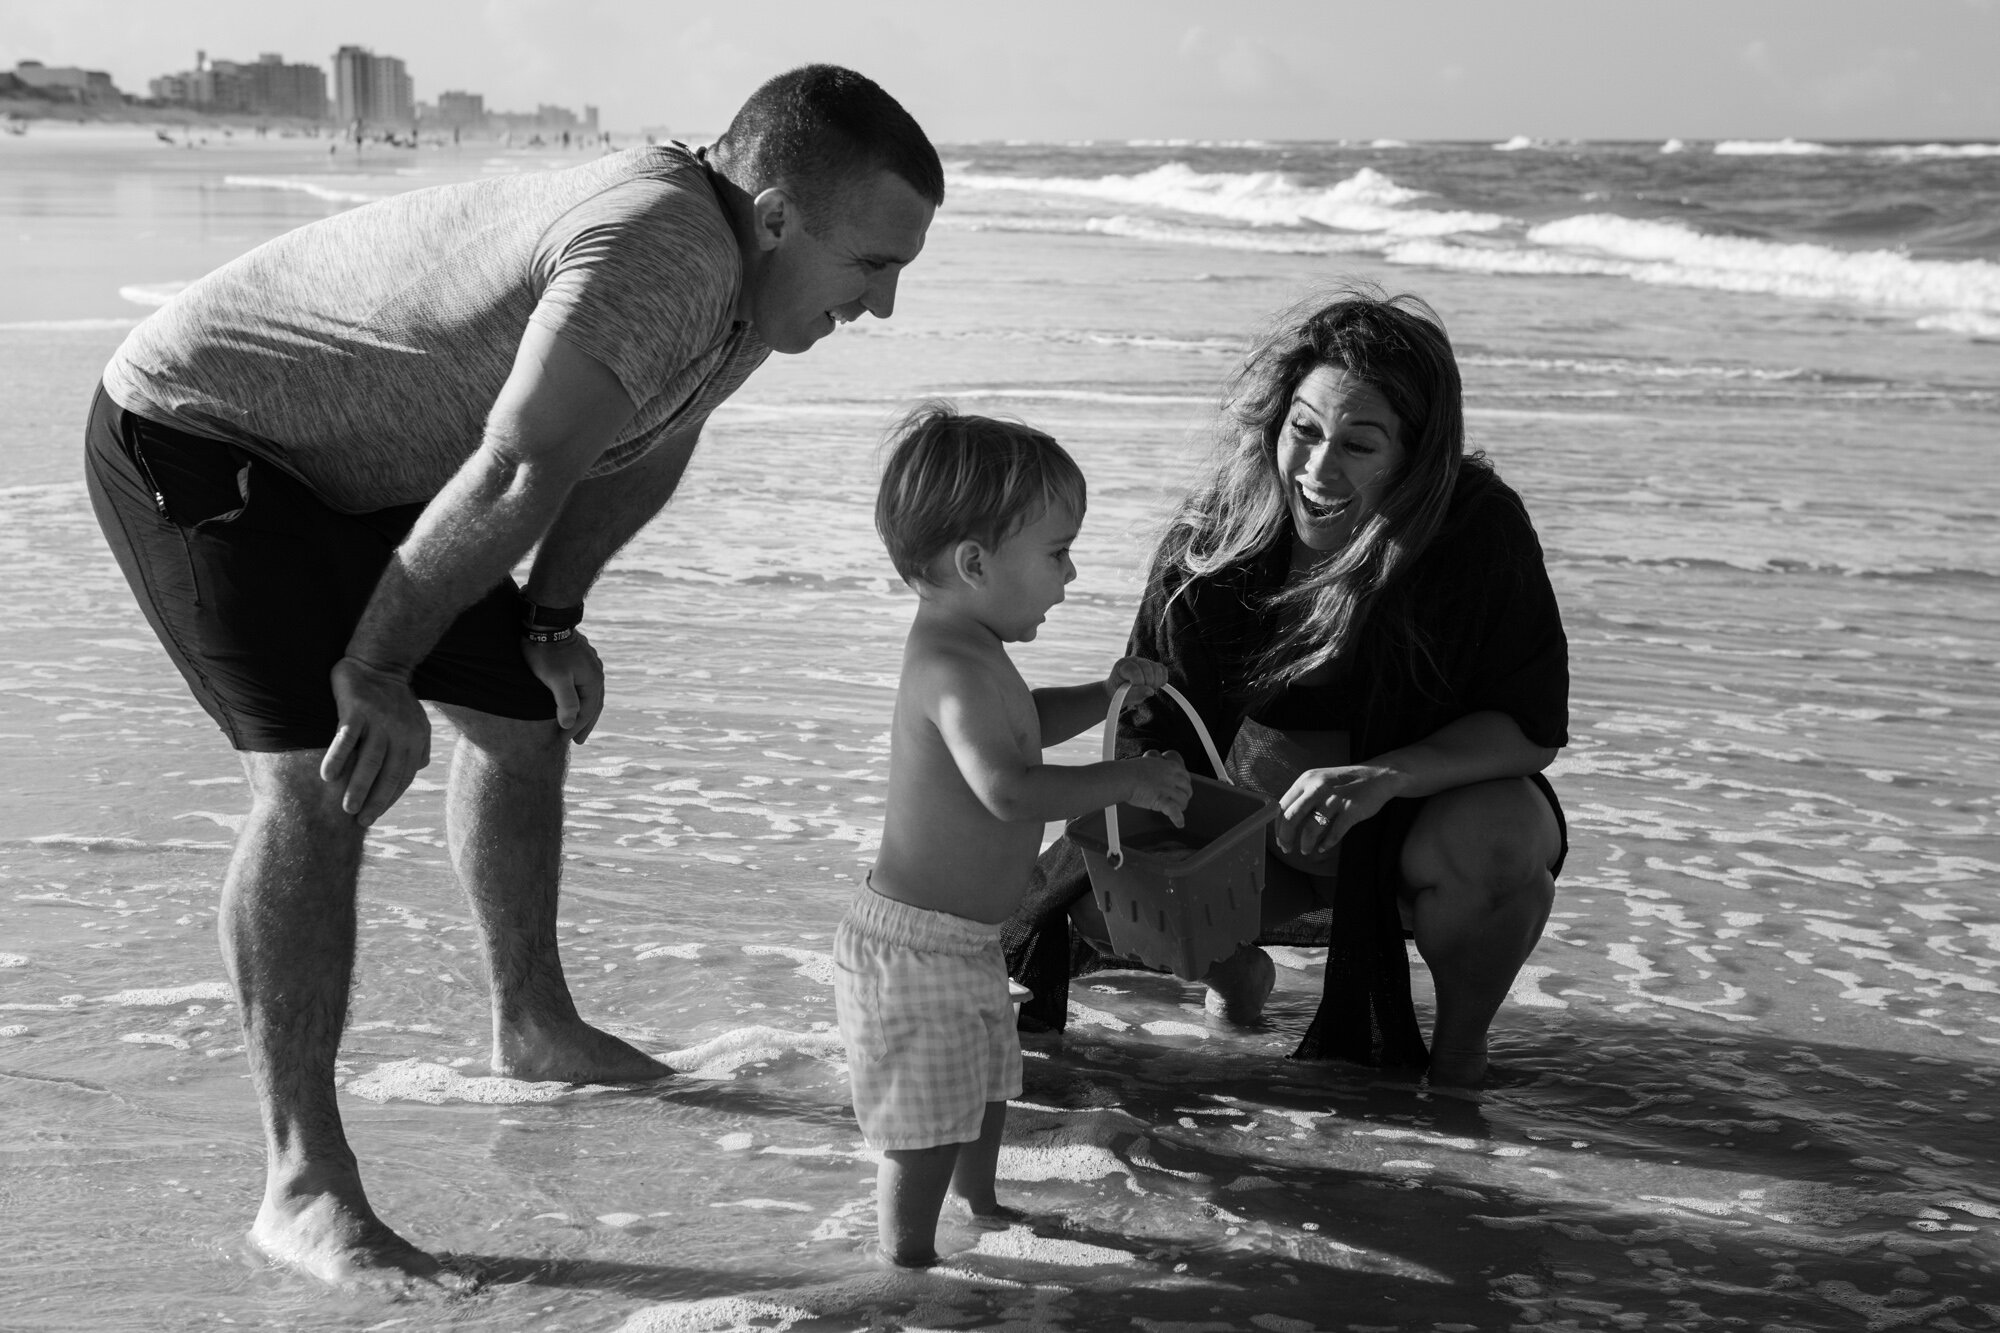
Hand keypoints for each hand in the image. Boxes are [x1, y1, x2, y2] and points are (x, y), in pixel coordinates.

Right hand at [321, 656, 431, 825]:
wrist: (379, 660)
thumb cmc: (394, 696)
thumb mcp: (415, 721)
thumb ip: (418, 745)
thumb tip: (419, 769)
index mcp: (415, 738)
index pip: (403, 776)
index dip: (389, 798)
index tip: (374, 814)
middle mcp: (400, 732)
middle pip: (388, 773)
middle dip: (375, 800)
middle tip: (361, 820)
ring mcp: (379, 721)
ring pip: (369, 761)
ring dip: (358, 787)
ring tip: (347, 808)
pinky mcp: (358, 710)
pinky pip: (347, 739)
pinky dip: (338, 758)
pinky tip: (327, 777)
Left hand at [523, 630, 604, 742]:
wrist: (546, 622)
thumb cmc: (547, 652)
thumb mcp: (556, 679)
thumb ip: (566, 702)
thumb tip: (569, 724)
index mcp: (593, 680)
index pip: (587, 711)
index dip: (576, 728)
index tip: (564, 741)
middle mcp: (596, 672)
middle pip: (593, 704)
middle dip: (585, 723)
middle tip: (578, 740)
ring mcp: (590, 664)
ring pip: (590, 694)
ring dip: (584, 710)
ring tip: (577, 723)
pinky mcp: (581, 658)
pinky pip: (585, 684)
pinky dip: (581, 697)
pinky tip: (576, 699)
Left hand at [1106, 655, 1168, 705]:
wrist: (1120, 691)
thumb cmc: (1119, 693)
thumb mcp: (1123, 696)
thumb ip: (1135, 694)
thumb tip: (1151, 691)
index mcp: (1121, 665)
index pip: (1134, 670)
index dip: (1138, 683)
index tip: (1135, 691)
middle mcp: (1133, 660)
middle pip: (1147, 667)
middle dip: (1148, 682)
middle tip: (1144, 691)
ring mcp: (1144, 661)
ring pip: (1157, 668)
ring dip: (1156, 682)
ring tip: (1149, 689)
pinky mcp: (1153, 665)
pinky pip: (1163, 669)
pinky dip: (1163, 679)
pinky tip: (1155, 686)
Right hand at [1128, 749, 1191, 827]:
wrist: (1123, 777)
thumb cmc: (1129, 771)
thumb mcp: (1148, 764)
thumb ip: (1156, 769)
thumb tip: (1156, 774)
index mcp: (1170, 766)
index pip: (1185, 775)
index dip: (1184, 783)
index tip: (1181, 787)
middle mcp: (1171, 776)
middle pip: (1187, 787)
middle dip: (1185, 795)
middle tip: (1179, 800)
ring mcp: (1167, 788)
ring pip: (1183, 800)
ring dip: (1181, 806)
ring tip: (1177, 811)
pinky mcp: (1162, 800)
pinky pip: (1174, 811)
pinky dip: (1178, 818)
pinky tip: (1179, 823)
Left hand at [1275, 764, 1407, 859]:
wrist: (1377, 776)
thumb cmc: (1345, 783)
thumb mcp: (1319, 781)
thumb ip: (1303, 797)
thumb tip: (1284, 823)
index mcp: (1306, 780)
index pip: (1282, 806)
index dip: (1278, 827)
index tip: (1280, 840)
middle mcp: (1318, 787)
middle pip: (1291, 817)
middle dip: (1286, 837)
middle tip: (1287, 849)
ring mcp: (1335, 798)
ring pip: (1311, 827)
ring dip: (1306, 843)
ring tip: (1306, 851)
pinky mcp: (1351, 809)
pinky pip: (1334, 832)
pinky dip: (1327, 843)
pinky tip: (1323, 848)